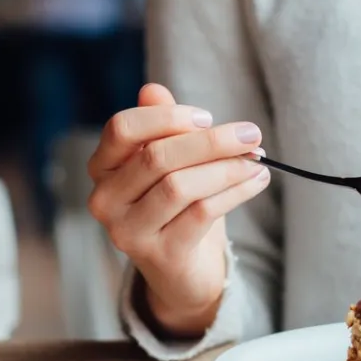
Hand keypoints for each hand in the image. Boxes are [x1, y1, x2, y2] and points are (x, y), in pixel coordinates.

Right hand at [87, 83, 269, 335]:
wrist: (182, 270)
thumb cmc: (176, 205)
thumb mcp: (171, 161)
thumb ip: (162, 127)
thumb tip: (152, 89)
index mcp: (103, 167)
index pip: (122, 129)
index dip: (167, 118)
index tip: (207, 117)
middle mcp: (105, 200)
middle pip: (157, 156)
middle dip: (211, 141)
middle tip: (251, 134)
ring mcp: (128, 232)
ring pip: (180, 186)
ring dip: (227, 168)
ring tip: (257, 160)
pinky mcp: (159, 255)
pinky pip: (201, 213)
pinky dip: (235, 192)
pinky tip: (256, 181)